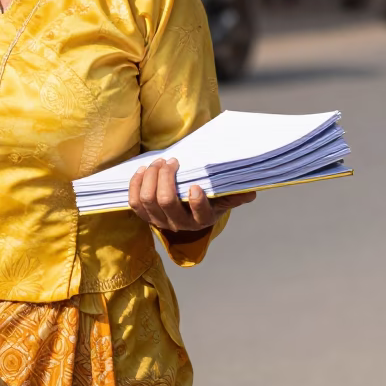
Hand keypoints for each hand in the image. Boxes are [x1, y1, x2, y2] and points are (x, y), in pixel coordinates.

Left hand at [129, 158, 255, 235]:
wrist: (186, 213)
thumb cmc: (206, 201)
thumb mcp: (222, 200)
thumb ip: (234, 195)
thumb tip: (251, 191)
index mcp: (201, 220)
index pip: (199, 215)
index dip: (196, 202)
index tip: (195, 186)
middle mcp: (179, 224)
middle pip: (166, 202)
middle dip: (165, 177)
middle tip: (172, 161)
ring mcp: (159, 221)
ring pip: (148, 199)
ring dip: (150, 177)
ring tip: (159, 162)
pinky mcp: (145, 216)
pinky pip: (134, 202)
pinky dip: (136, 184)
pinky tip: (143, 170)